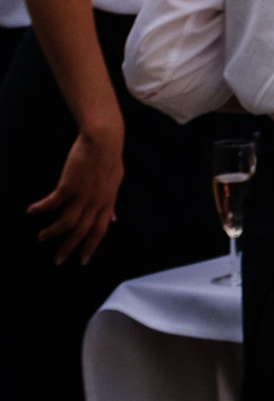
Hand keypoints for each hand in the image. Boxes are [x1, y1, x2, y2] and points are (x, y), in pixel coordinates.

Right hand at [32, 120, 121, 265]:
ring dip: (52, 233)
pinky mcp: (68, 186)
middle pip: (81, 232)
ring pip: (66, 223)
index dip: (91, 247)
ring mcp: (82, 195)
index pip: (100, 231)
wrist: (103, 140)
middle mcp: (96, 202)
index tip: (83, 261)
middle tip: (58, 260)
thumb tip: (114, 218)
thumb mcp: (116, 182)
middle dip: (69, 248)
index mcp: (108, 202)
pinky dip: (41, 209)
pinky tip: (31, 211)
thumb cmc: (110, 159)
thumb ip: (111, 202)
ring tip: (41, 238)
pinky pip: (52, 204)